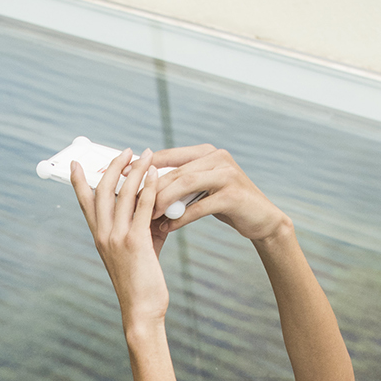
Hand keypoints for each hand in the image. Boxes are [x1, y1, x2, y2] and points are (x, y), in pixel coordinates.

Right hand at [71, 148, 169, 325]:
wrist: (141, 309)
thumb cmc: (141, 283)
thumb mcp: (136, 251)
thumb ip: (141, 226)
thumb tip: (154, 205)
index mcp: (98, 237)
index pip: (85, 202)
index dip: (79, 181)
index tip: (76, 163)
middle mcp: (103, 234)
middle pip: (103, 190)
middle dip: (114, 166)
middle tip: (126, 151)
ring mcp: (117, 238)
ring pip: (123, 194)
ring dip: (135, 170)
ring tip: (147, 154)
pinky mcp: (135, 242)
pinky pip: (142, 207)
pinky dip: (149, 187)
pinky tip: (156, 174)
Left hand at [143, 145, 289, 243]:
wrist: (261, 219)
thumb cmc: (225, 204)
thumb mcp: (201, 189)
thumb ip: (179, 183)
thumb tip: (142, 188)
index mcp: (205, 152)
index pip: (167, 156)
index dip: (142, 165)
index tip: (118, 174)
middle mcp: (217, 157)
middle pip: (174, 171)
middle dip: (150, 188)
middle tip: (130, 204)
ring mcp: (227, 174)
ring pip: (185, 185)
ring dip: (163, 201)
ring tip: (147, 216)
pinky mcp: (233, 195)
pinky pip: (200, 206)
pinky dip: (181, 218)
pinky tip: (167, 228)